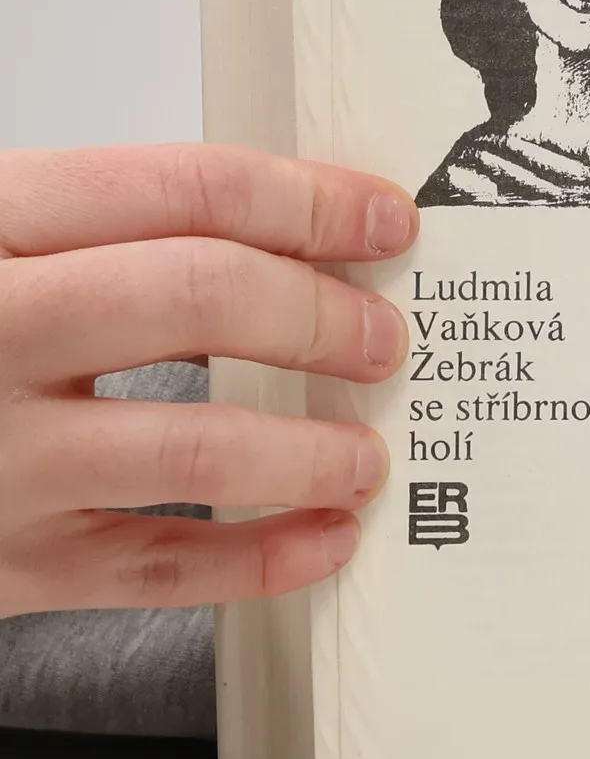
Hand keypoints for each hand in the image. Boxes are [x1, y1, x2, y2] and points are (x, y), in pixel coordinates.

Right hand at [0, 145, 416, 616]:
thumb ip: (97, 231)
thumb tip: (281, 231)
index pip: (180, 189)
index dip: (307, 200)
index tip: (383, 219)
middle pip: (199, 295)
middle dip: (321, 314)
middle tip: (383, 335)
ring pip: (195, 446)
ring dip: (311, 450)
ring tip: (365, 453)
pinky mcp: (2, 566)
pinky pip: (159, 570)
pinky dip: (264, 559)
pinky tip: (324, 538)